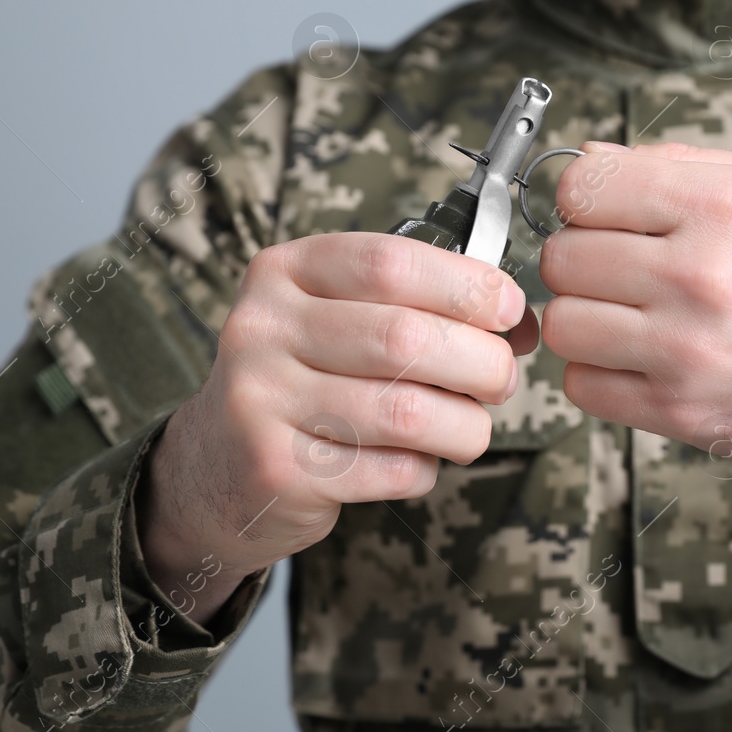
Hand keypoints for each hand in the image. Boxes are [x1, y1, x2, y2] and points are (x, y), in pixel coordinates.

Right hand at [139, 232, 536, 623]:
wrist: (213, 466)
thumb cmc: (304, 380)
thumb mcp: (339, 319)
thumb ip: (418, 307)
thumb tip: (518, 321)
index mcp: (284, 272)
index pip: (389, 261)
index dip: (466, 284)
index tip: (509, 308)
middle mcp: (263, 328)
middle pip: (405, 337)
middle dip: (480, 361)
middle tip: (501, 379)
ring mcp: (262, 400)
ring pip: (404, 410)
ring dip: (463, 425)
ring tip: (470, 429)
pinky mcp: (276, 469)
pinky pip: (388, 469)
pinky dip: (423, 469)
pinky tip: (417, 462)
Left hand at [539, 141, 731, 528]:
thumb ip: (681, 165)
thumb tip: (590, 158)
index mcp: (724, 207)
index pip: (583, 187)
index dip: (583, 196)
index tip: (601, 211)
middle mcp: (701, 277)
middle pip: (562, 257)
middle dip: (584, 257)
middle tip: (620, 267)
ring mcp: (687, 351)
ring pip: (562, 324)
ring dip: (586, 317)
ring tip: (629, 314)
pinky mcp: (681, 413)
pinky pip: (583, 386)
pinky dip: (600, 373)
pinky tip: (639, 358)